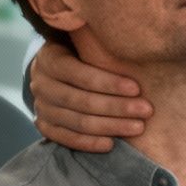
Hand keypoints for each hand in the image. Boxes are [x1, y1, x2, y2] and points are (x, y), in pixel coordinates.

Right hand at [28, 44, 151, 151]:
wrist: (51, 71)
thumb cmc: (78, 53)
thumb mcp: (82, 42)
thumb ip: (99, 44)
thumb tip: (135, 42)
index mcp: (50, 59)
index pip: (80, 74)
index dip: (109, 83)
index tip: (137, 88)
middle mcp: (40, 84)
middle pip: (82, 101)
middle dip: (117, 107)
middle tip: (145, 110)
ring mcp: (41, 107)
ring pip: (77, 122)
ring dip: (110, 126)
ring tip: (137, 127)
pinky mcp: (43, 125)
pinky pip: (66, 139)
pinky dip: (89, 143)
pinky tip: (112, 144)